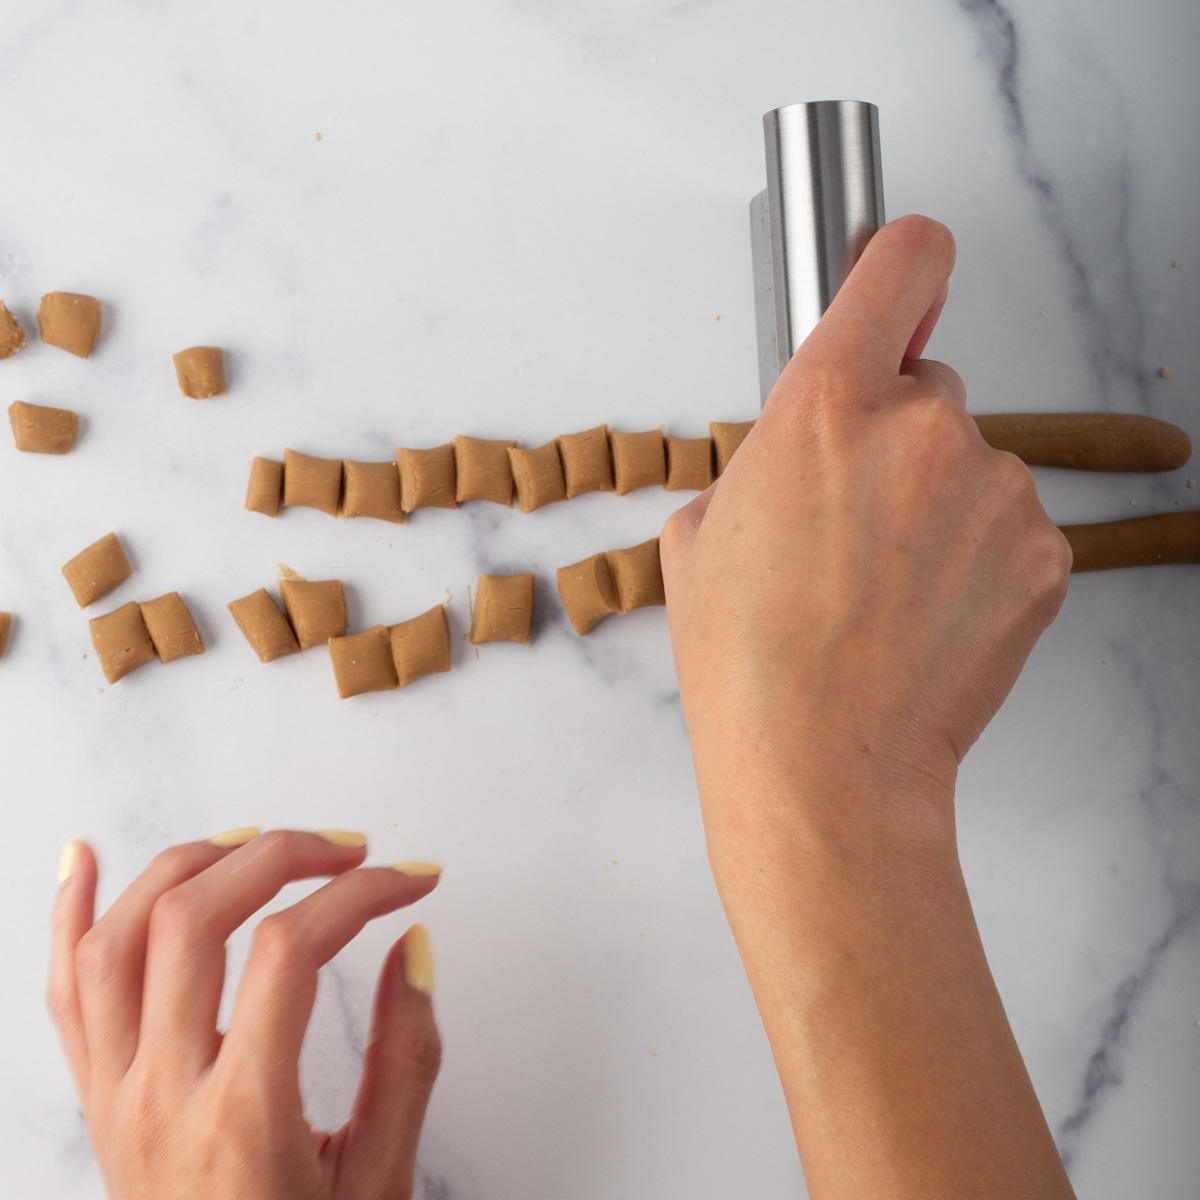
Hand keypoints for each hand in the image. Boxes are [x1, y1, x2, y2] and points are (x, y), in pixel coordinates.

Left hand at [48, 830, 441, 1199]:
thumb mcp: (379, 1181)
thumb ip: (406, 1058)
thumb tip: (412, 948)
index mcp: (241, 1120)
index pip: (291, 953)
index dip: (362, 895)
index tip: (413, 882)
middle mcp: (161, 1097)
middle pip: (196, 919)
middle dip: (281, 854)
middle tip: (347, 850)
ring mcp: (114, 1095)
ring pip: (118, 937)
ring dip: (188, 862)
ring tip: (257, 841)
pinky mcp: (96, 1099)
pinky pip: (64, 990)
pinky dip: (71, 912)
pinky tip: (85, 857)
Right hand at [660, 216, 1076, 1197]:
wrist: (823, 766)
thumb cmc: (749, 665)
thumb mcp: (698, 541)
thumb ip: (751, 469)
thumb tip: (786, 469)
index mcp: (825, 405)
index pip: (900, 261)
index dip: (900, 265)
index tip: (901, 280)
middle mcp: (923, 427)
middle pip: (929, 386)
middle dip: (894, 437)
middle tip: (852, 521)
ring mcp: (995, 490)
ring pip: (970, 465)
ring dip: (935, 505)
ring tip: (883, 588)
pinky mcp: (1044, 552)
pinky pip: (1009, 527)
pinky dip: (978, 558)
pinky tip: (927, 615)